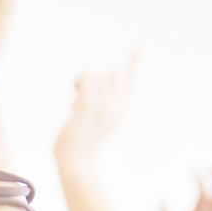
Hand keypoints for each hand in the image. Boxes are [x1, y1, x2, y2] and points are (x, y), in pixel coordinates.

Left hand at [55, 52, 138, 167]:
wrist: (76, 163)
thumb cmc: (78, 144)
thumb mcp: (88, 121)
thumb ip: (92, 103)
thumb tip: (81, 87)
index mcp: (122, 111)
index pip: (129, 81)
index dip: (132, 63)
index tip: (138, 47)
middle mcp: (120, 107)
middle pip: (112, 73)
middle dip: (95, 79)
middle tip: (80, 95)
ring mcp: (108, 106)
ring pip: (97, 74)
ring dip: (82, 83)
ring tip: (76, 104)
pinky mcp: (92, 106)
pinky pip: (87, 77)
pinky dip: (78, 83)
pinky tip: (73, 102)